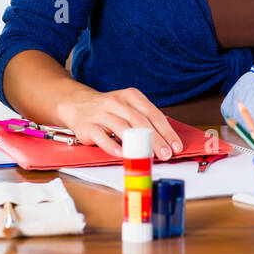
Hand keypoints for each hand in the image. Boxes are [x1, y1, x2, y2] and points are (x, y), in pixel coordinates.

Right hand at [61, 87, 183, 159]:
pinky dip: (112, 146)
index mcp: (131, 96)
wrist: (77, 104)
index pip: (153, 114)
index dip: (167, 131)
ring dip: (138, 145)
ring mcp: (101, 113)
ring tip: (149, 157)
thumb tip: (166, 141)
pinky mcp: (88, 125)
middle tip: (166, 154)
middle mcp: (117, 102)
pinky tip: (122, 154)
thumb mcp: (128, 106)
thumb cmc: (109, 109)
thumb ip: (145, 120)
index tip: (176, 146)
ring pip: (123, 128)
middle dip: (156, 140)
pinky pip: (102, 136)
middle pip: (141, 122)